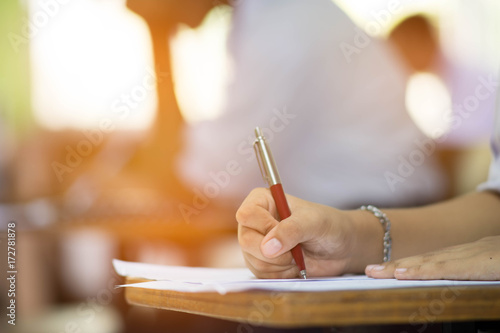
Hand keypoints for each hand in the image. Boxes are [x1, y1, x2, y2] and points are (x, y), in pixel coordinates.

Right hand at [236, 188, 356, 278]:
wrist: (340, 249)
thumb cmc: (328, 226)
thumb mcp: (313, 222)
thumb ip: (291, 230)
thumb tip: (267, 247)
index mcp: (263, 201)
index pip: (247, 214)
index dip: (264, 227)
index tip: (286, 233)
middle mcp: (255, 221)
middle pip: (245, 240)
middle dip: (273, 251)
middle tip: (295, 249)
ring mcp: (256, 242)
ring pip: (252, 260)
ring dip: (279, 263)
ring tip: (297, 255)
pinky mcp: (261, 262)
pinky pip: (260, 274)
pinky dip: (280, 273)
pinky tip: (294, 264)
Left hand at [365, 236, 499, 279]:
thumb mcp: (495, 266)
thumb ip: (477, 269)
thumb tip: (462, 279)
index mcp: (472, 253)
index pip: (434, 261)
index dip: (408, 265)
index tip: (384, 271)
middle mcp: (469, 251)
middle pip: (426, 260)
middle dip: (395, 266)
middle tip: (368, 271)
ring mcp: (476, 254)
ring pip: (431, 262)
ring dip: (401, 267)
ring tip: (376, 273)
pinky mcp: (484, 261)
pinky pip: (448, 268)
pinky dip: (425, 270)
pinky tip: (404, 273)